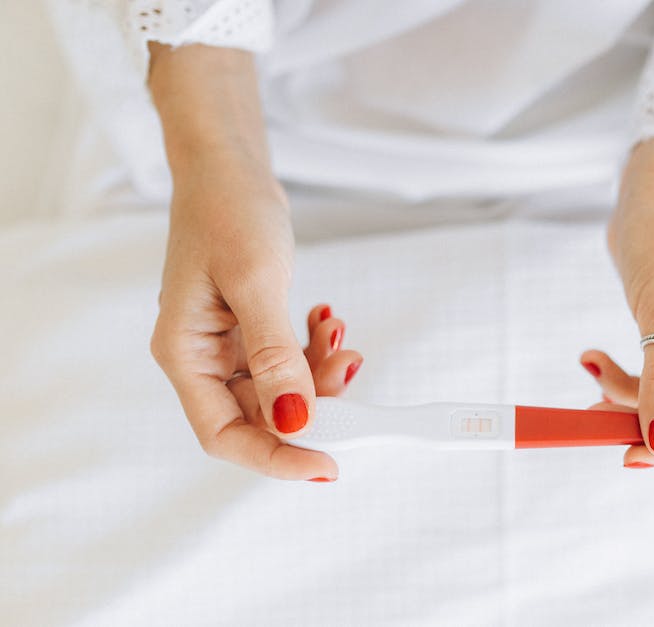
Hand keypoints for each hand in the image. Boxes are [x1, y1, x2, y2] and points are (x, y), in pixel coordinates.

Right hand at [150, 160, 362, 480]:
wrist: (229, 166)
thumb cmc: (227, 211)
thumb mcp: (255, 282)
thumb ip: (274, 356)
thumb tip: (295, 420)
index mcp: (185, 354)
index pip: (225, 435)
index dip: (275, 457)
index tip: (328, 463)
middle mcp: (202, 358)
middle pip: (258, 417)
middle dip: (311, 405)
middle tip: (349, 372)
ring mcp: (226, 345)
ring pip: (280, 390)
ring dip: (318, 374)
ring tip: (341, 336)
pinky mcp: (250, 329)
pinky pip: (287, 360)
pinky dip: (314, 349)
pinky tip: (327, 322)